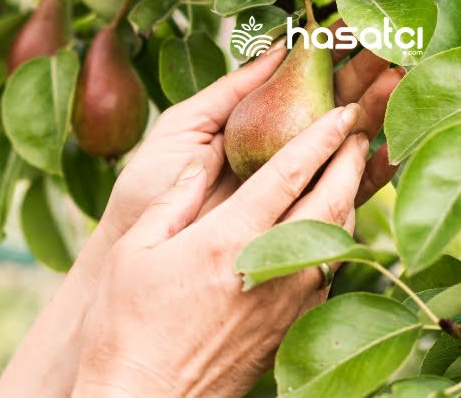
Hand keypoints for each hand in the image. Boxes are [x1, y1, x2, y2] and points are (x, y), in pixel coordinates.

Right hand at [0, 27, 403, 396]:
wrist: (142, 395)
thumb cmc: (126, 323)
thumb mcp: (135, 250)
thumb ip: (174, 199)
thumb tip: (203, 162)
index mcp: (228, 240)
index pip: (289, 175)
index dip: (319, 138)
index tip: (339, 114)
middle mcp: (269, 269)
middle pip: (329, 203)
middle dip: (347, 162)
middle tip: (357, 134)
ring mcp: (285, 303)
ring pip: (336, 241)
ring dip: (346, 201)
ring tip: (345, 176)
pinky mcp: (287, 329)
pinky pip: (323, 276)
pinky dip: (331, 244)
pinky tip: (319, 234)